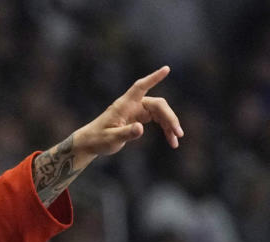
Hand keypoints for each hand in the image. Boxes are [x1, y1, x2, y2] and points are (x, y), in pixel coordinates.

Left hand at [33, 66, 182, 205]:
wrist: (91, 143)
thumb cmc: (98, 139)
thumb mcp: (111, 138)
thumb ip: (126, 133)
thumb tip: (141, 128)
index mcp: (124, 105)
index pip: (140, 87)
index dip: (153, 78)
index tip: (166, 69)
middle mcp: (133, 105)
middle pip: (158, 105)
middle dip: (170, 118)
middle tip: (178, 134)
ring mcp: (137, 111)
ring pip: (160, 113)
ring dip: (170, 125)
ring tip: (175, 142)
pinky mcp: (139, 118)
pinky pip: (158, 120)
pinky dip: (165, 129)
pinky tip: (171, 140)